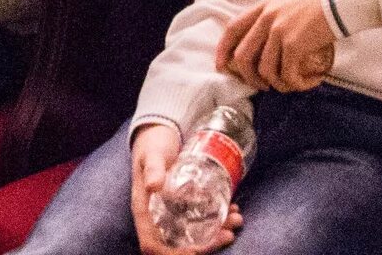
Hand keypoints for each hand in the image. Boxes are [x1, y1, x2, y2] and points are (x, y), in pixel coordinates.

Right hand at [127, 126, 231, 254]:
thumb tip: (153, 186)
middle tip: (229, 233)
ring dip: (217, 234)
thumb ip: (152, 168)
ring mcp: (173, 214)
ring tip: (236, 219)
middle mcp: (157, 218)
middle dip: (206, 246)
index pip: (152, 245)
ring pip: (194, 237)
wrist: (158, 137)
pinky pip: (201, 222)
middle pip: (177, 247)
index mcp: (145, 211)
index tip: (196, 251)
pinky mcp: (186, 207)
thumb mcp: (152, 155)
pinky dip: (219, 221)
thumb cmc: (152, 146)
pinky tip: (233, 209)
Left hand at [220, 0, 338, 92]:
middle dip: (249, 77)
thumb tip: (265, 41)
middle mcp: (267, 18)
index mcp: (263, 7)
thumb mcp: (287, 1)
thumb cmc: (319, 0)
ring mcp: (279, 31)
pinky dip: (296, 84)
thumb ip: (272, 16)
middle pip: (243, 56)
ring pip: (265, 70)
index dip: (223, 50)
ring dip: (276, 84)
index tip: (222, 66)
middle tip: (262, 86)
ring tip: (290, 84)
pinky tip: (309, 82)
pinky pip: (287, 74)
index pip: (232, 29)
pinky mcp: (294, 44)